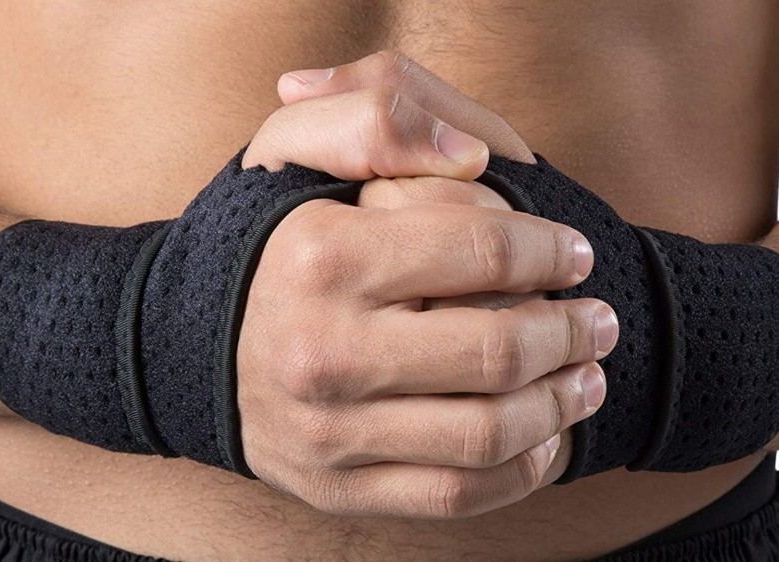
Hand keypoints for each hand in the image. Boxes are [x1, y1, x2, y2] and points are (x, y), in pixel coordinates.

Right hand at [237, 51, 615, 518]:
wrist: (179, 346)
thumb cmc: (259, 243)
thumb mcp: (290, 148)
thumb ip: (371, 116)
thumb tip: (472, 156)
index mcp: (321, 259)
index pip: (481, 249)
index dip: (549, 248)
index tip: (574, 254)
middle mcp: (322, 352)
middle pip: (496, 350)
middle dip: (573, 331)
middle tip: (599, 319)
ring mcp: (328, 432)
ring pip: (486, 432)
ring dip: (561, 403)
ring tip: (587, 377)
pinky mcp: (336, 488)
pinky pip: (453, 494)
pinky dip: (520, 471)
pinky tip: (544, 438)